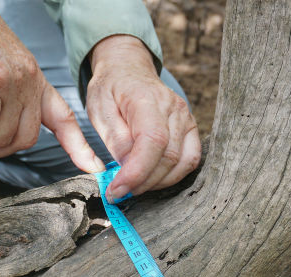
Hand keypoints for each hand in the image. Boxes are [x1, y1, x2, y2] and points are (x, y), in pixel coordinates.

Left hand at [87, 35, 200, 202]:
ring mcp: (187, 118)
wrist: (127, 70)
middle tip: (119, 192)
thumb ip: (115, 140)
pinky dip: (172, 176)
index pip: (153, 141)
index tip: (117, 190)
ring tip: (133, 186)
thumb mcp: (99, 110)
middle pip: (169, 157)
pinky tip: (151, 179)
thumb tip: (127, 169)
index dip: (137, 172)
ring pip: (182, 163)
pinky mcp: (191, 129)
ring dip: (157, 182)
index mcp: (148, 100)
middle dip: (143, 182)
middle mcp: (174, 109)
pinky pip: (190, 160)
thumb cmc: (111, 90)